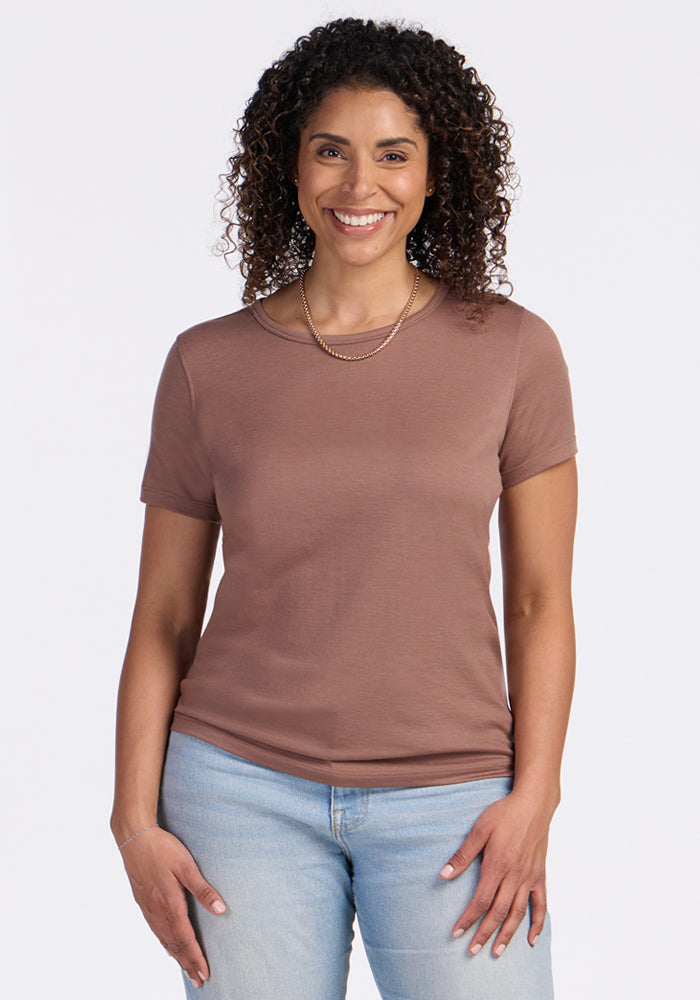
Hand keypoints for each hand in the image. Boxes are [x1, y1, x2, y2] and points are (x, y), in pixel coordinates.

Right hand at [118, 826, 225, 988]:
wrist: (134, 837)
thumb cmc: (162, 849)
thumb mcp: (186, 866)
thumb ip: (203, 889)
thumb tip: (222, 910)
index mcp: (170, 904)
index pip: (185, 939)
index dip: (196, 957)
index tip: (205, 973)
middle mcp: (157, 911)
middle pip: (174, 945)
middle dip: (187, 964)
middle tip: (198, 981)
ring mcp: (148, 908)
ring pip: (163, 939)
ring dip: (176, 956)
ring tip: (186, 969)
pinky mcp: (143, 901)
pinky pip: (155, 930)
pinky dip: (164, 943)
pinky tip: (168, 945)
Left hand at [438, 790, 552, 956]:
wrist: (534, 804)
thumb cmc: (504, 814)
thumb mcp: (479, 829)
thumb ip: (463, 854)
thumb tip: (444, 875)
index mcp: (497, 865)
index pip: (480, 901)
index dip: (468, 919)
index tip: (456, 932)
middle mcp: (515, 876)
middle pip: (498, 912)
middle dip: (484, 933)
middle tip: (472, 951)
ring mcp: (529, 878)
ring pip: (518, 914)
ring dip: (507, 935)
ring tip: (496, 951)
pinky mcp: (540, 876)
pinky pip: (540, 905)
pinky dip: (537, 924)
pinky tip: (530, 939)